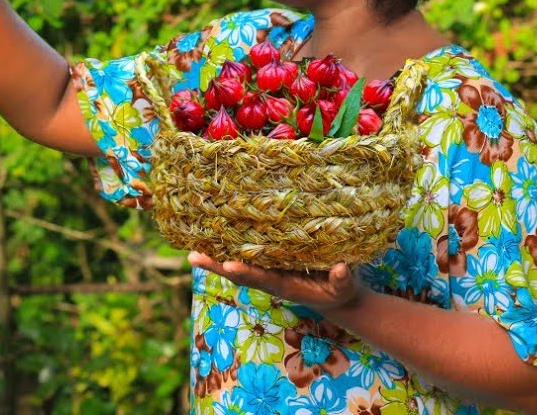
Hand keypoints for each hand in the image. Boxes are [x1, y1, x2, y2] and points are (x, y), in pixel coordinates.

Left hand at [188, 252, 364, 311]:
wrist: (336, 297)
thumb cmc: (341, 291)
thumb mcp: (345, 287)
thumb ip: (342, 279)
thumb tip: (340, 269)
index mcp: (285, 286)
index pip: (262, 279)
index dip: (245, 272)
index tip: (228, 266)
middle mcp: (271, 279)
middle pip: (240, 273)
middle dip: (217, 266)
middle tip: (193, 257)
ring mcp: (268, 272)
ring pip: (238, 264)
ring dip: (215, 259)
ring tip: (191, 253)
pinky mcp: (270, 264)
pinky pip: (246, 256)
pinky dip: (228, 250)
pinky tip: (211, 239)